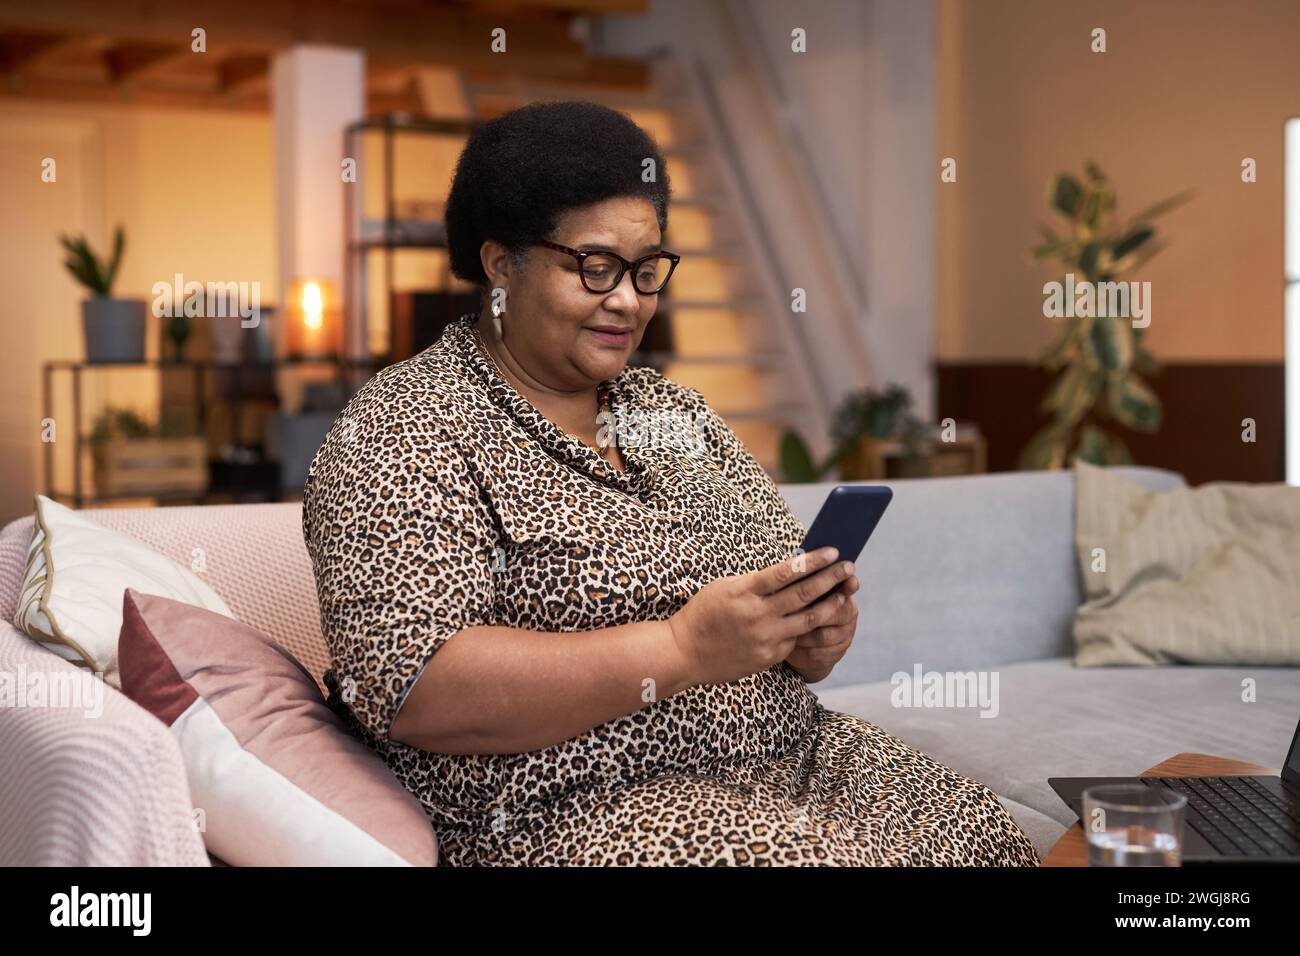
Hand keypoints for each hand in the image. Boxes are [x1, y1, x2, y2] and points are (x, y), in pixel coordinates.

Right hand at [668, 548, 855, 686]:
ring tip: (844, 595)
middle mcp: (757, 614)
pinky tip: (819, 618)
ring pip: (809, 620)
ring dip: (830, 605)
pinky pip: (795, 639)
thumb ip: (756, 581)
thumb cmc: (704, 612)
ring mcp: (764, 638)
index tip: (833, 550)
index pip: (786, 571)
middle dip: (831, 578)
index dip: (813, 560)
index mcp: (744, 591)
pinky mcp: (768, 657)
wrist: (684, 653)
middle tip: (849, 567)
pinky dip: (807, 628)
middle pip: (804, 594)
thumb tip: (791, 571)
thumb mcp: (725, 586)